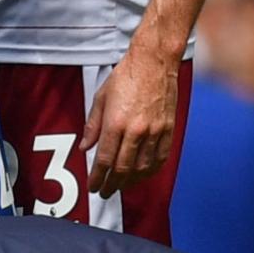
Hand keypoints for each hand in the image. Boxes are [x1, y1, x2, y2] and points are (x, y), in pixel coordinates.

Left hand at [83, 47, 176, 195]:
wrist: (154, 61)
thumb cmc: (127, 75)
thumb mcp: (101, 98)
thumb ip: (92, 126)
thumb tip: (85, 147)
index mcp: (116, 123)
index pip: (104, 160)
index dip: (97, 178)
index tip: (93, 186)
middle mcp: (136, 130)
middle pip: (122, 169)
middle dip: (112, 184)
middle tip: (105, 191)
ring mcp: (154, 131)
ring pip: (142, 168)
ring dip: (130, 181)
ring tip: (121, 185)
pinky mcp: (168, 129)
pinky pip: (160, 158)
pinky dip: (151, 171)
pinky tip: (143, 174)